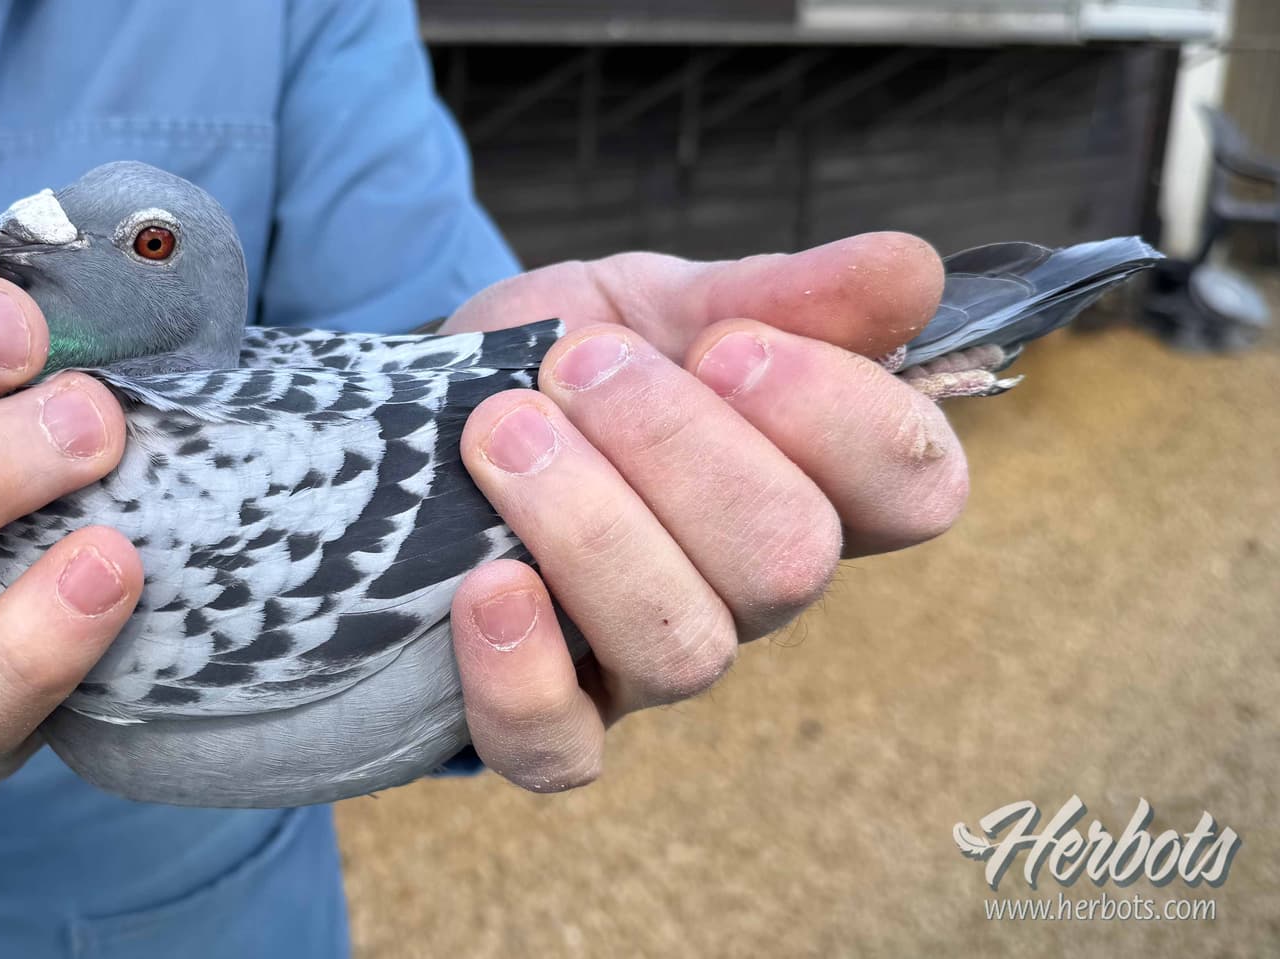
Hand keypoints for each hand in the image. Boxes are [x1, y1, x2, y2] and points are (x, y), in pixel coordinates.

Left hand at [441, 234, 964, 791]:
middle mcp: (751, 589)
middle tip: (580, 363)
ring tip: (503, 428)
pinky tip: (485, 588)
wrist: (430, 413)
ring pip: (683, 649)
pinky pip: (560, 749)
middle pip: (789, 564)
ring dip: (590, 528)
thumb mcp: (662, 299)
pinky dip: (522, 677)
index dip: (836, 418)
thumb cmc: (572, 359)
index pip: (914, 489)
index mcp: (813, 479)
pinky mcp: (551, 720)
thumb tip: (911, 269)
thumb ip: (781, 293)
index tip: (726, 344)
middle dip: (676, 445)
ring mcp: (652, 665)